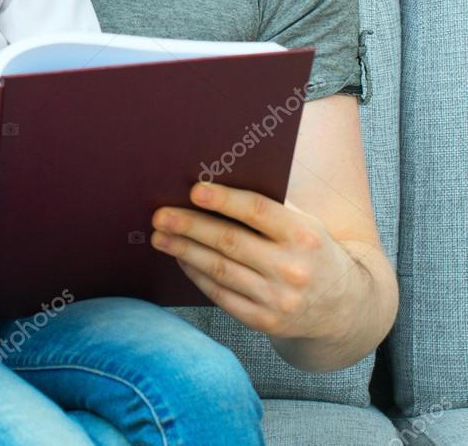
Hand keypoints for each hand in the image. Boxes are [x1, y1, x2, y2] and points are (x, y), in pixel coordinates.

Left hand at [150, 182, 355, 339]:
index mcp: (305, 235)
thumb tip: (212, 185)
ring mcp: (280, 300)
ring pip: (221, 270)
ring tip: (160, 237)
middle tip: (160, 215)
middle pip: (230, 242)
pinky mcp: (267, 322)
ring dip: (184, 251)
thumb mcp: (305, 224)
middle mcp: (293, 269)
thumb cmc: (312, 250)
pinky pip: (222, 296)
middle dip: (189, 226)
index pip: (257, 211)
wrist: (346, 306)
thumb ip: (270, 207)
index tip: (193, 191)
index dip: (223, 200)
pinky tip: (182, 259)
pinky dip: (197, 276)